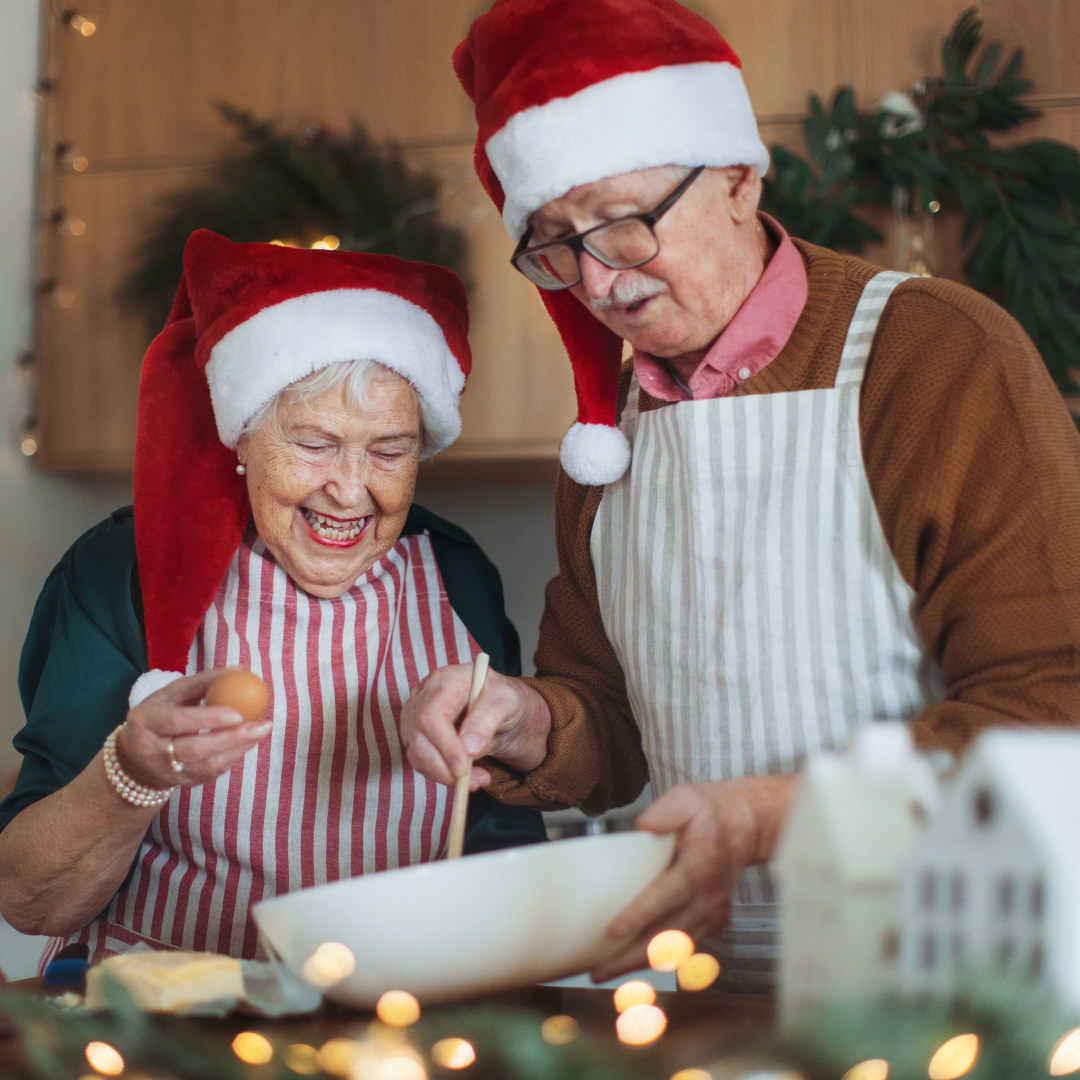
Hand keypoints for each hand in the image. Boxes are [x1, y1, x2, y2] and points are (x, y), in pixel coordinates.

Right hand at [117, 669, 271, 789]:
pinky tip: (247, 744)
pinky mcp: (181, 784)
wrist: (134, 760)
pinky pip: (211, 773)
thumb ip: (202, 681)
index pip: (178, 721)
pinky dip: (232, 758)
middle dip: (232, 737)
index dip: (209, 718)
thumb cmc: (158, 716)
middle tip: (262, 725)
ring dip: (238, 748)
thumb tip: (239, 670)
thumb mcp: (170, 695)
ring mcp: (166, 771)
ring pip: (206, 765)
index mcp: (145, 721)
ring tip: (260, 732)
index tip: (239, 712)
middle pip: (195, 748)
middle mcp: (152, 750)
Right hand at [400, 664, 550, 788]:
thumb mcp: (506, 702)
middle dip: (445, 767)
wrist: (497, 708)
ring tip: (479, 779)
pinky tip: (467, 775)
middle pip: (419, 738)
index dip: (445, 744)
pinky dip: (443, 776)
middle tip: (476, 781)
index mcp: (445, 680)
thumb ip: (488, 719)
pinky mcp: (416, 736)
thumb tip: (469, 748)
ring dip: (446, 776)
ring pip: (417, 754)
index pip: (432, 715)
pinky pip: (421, 763)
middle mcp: (423, 696)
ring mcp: (415, 717)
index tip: (463, 767)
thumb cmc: (501, 699)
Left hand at [590, 775, 797, 981]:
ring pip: (674, 949)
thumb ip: (665, 812)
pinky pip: (682, 948)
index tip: (614, 929)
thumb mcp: (686, 799)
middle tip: (596, 969)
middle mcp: (709, 895)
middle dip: (631, 956)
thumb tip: (643, 826)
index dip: (642, 913)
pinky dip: (655, 959)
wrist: (745, 826)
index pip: (670, 893)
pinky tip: (627, 963)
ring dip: (639, 964)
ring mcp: (712, 912)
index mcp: (701, 864)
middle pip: (669, 935)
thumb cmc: (708, 813)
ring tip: (602, 972)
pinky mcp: (711, 922)